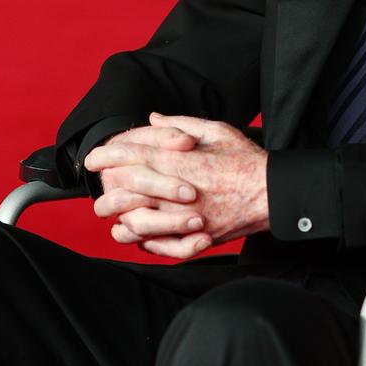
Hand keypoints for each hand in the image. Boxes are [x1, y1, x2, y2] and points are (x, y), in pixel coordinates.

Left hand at [85, 114, 268, 259]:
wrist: (273, 193)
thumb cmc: (247, 161)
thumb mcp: (216, 131)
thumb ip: (181, 124)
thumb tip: (154, 119)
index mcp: (177, 161)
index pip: (128, 156)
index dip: (105, 155)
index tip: (93, 159)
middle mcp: (175, 191)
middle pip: (124, 191)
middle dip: (106, 190)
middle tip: (100, 189)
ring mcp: (183, 218)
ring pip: (135, 223)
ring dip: (120, 219)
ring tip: (114, 215)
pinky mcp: (195, 239)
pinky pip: (159, 246)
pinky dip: (143, 242)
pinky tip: (138, 235)